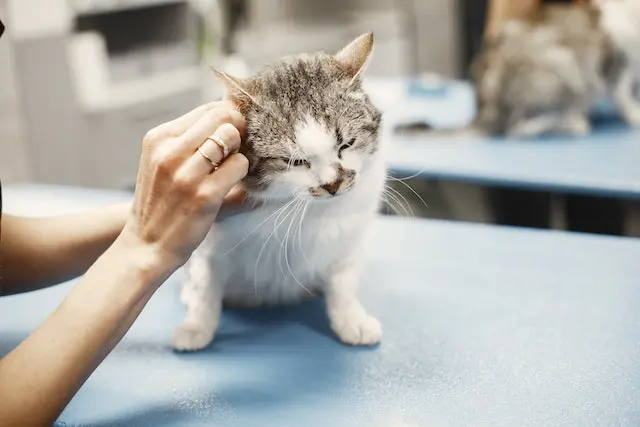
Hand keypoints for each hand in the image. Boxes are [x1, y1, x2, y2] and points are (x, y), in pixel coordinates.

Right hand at [121, 101, 247, 269]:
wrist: (147, 244)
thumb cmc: (161, 201)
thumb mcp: (161, 161)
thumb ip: (187, 139)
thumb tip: (229, 114)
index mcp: (158, 138)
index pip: (207, 110)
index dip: (228, 118)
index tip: (232, 133)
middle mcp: (169, 152)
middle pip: (222, 118)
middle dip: (237, 130)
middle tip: (234, 151)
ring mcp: (186, 174)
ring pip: (232, 137)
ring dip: (239, 152)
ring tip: (229, 168)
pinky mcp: (205, 194)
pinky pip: (239, 165)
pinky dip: (242, 171)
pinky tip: (232, 183)